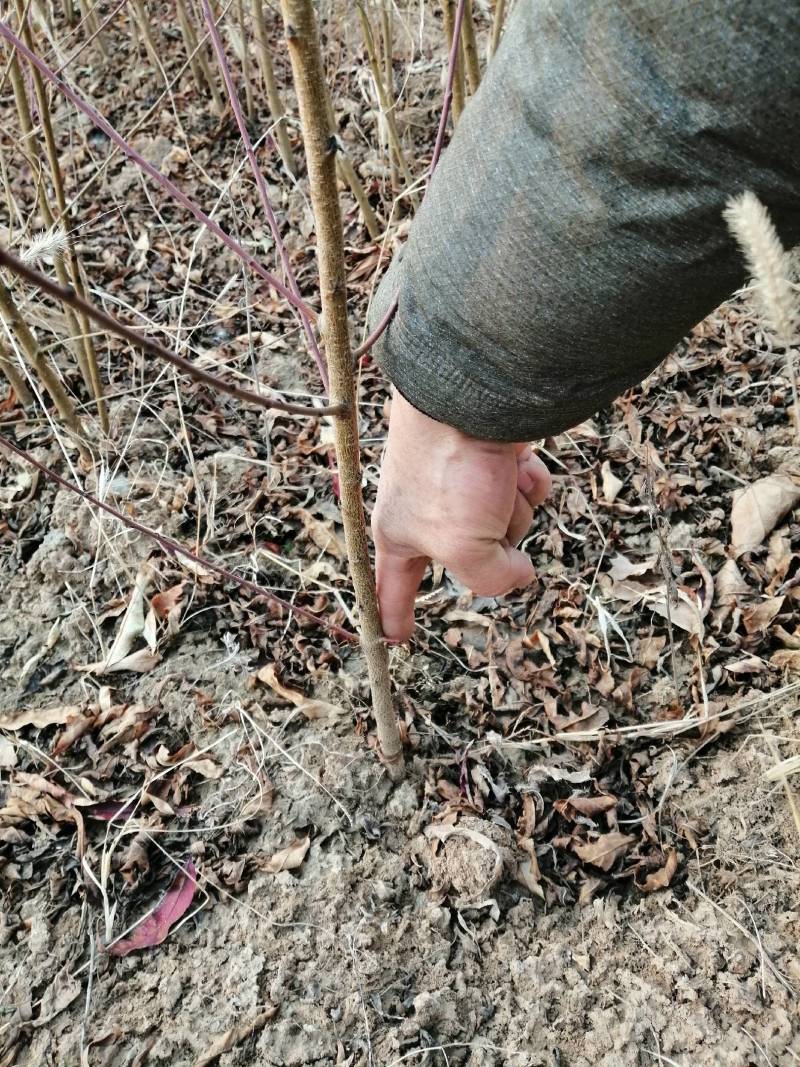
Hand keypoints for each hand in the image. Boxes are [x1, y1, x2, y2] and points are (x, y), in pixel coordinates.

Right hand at [371, 389, 551, 641]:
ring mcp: (463, 482)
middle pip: (475, 558)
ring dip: (515, 508)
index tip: (397, 639)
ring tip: (500, 479)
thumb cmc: (450, 470)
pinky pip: (524, 490)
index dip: (395, 616)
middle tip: (481, 511)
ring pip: (507, 523)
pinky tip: (521, 461)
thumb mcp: (463, 547)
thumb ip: (491, 578)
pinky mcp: (493, 456)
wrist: (472, 393)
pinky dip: (529, 480)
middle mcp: (428, 510)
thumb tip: (521, 572)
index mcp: (400, 534)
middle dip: (493, 542)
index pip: (391, 589)